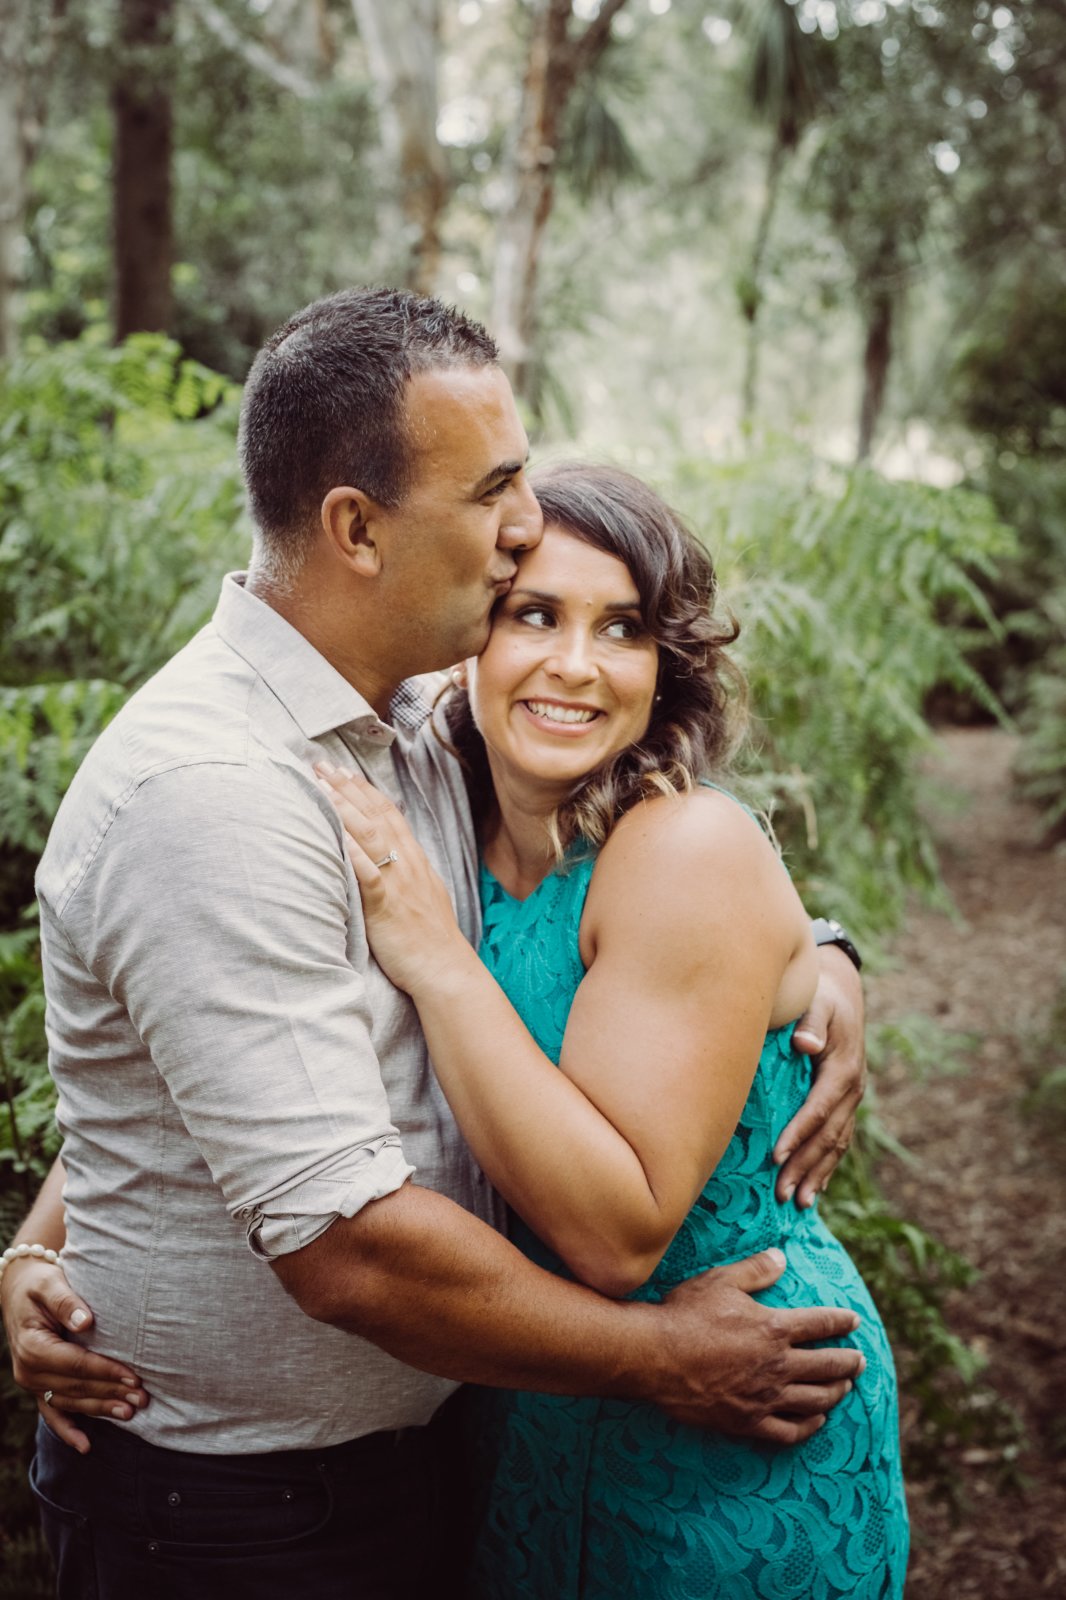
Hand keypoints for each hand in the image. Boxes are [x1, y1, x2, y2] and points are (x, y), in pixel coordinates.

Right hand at [1, 1256, 147, 1453]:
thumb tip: (85, 1322)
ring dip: (100, 1409)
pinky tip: (86, 1446)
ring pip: (71, 1402)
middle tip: (143, 1399)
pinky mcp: (38, 1387)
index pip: (76, 1364)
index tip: (134, 1377)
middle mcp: (28, 1371)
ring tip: (130, 1413)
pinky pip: (52, 1413)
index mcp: (32, 1347)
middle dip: (111, 1393)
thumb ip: (66, 1301)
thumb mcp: (50, 1284)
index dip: (106, 1372)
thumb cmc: (39, 1284)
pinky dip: (68, 1430)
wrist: (18, 1290)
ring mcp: (32, 1383)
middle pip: (76, 1387)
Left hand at [315, 763, 466, 993]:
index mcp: (415, 861)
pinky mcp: (387, 906)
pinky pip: (369, 874)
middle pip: (375, 816)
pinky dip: (353, 852)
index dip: (365, 790)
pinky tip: (336, 835)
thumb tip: (390, 860)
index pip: (389, 814)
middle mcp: (407, 864)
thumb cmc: (431, 939)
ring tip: (321, 786)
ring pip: (371, 836)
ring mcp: (398, 883)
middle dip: (347, 788)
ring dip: (345, 808)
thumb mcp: (423, 895)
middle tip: (322, 764)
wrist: (446, 969)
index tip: (344, 771)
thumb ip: (405, 874)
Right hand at [653, 1248, 863, 1441]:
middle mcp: (778, 1365)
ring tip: (844, 1388)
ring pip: (815, 1399)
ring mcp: (766, 1397)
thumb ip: (756, 1270)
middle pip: (828, 1365)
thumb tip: (781, 1257)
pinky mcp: (749, 1422)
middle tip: (861, 1362)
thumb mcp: (721, 1281)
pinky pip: (790, 1431)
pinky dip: (809, 1426)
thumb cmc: (686, 1314)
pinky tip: (816, 1422)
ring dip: (836, 1393)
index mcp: (775, 1328)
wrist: (656, 1357)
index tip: (854, 1322)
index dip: (841, 1322)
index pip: (821, 1324)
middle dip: (849, 1362)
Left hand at [774, 944, 866, 1207]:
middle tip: (780, 1194)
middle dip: (804, 1166)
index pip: (818, 1109)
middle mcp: (851, 1090)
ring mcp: (851, 1100)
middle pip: (827, 1136)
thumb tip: (805, 1045)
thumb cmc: (821, 997)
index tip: (775, 1157)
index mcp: (842, 1070)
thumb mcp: (818, 1002)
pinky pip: (837, 1140)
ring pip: (835, 1145)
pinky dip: (825, 1166)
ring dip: (816, 1175)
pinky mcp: (844, 1105)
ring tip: (797, 1203)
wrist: (841, 994)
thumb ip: (811, 1022)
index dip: (798, 1134)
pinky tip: (812, 1189)